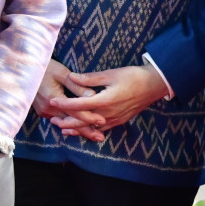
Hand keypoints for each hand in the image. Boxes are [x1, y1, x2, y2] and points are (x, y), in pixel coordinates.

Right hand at [34, 60, 103, 141]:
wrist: (25, 69)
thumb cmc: (45, 67)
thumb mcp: (62, 73)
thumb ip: (77, 86)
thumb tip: (93, 95)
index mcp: (53, 98)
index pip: (75, 112)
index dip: (89, 117)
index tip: (102, 121)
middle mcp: (47, 108)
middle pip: (71, 122)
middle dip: (86, 130)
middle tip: (100, 138)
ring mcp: (44, 111)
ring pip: (65, 123)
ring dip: (78, 129)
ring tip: (93, 135)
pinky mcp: (42, 111)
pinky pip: (59, 119)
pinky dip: (70, 123)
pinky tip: (80, 127)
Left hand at [50, 65, 168, 133]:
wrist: (153, 86)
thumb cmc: (132, 77)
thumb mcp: (110, 74)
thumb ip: (90, 78)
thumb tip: (71, 77)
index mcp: (105, 100)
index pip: (80, 105)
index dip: (65, 104)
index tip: (52, 102)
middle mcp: (109, 113)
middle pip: (83, 121)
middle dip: (67, 122)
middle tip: (52, 121)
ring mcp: (115, 119)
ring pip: (91, 128)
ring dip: (76, 129)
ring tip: (63, 129)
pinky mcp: (119, 121)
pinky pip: (101, 129)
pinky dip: (89, 131)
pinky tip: (82, 131)